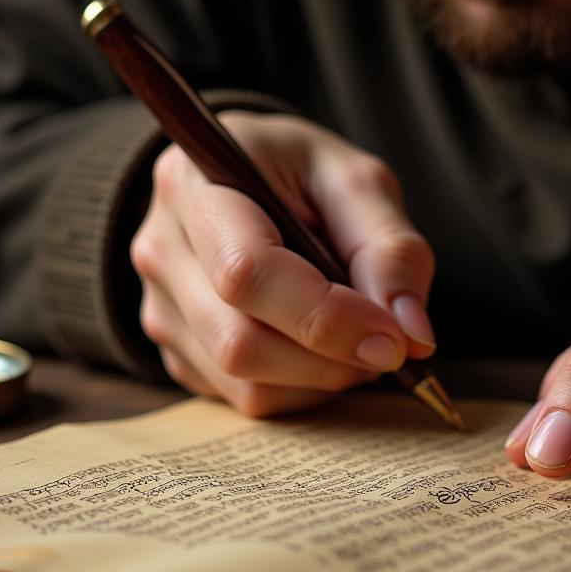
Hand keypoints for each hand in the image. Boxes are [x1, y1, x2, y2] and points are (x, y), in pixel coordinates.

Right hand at [131, 112, 435, 415]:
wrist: (245, 182)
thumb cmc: (300, 174)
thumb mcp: (356, 181)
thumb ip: (391, 248)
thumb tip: (411, 333)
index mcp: (195, 183)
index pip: (246, 273)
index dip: (325, 317)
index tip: (392, 338)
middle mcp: (160, 248)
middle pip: (240, 341)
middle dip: (331, 359)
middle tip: (387, 344)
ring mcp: (159, 304)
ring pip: (243, 382)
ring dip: (319, 378)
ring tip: (353, 337)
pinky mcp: (173, 347)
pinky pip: (240, 397)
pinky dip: (297, 388)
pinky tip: (316, 346)